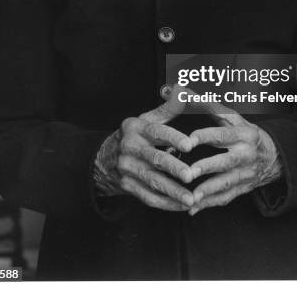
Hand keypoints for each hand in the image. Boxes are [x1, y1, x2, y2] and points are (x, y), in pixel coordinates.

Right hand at [94, 86, 200, 210]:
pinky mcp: (127, 186)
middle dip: (174, 168)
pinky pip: (148, 197)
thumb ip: (168, 107)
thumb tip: (182, 89)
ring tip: (191, 198)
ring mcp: (126, 169)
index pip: (156, 132)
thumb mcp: (147, 118)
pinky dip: (166, 203)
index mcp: (136, 128)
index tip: (190, 144)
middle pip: (155, 159)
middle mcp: (130, 148)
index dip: (173, 138)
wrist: (105, 158)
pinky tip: (182, 206)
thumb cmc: (136, 135)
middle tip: (191, 175)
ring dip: (173, 191)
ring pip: (152, 182)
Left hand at [187, 101, 282, 215]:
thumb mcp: (232, 117)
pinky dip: (209, 204)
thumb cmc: (246, 132)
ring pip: (226, 184)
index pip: (222, 135)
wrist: (274, 156)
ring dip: (207, 191)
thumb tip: (180, 90)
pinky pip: (225, 198)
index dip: (205, 137)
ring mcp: (245, 174)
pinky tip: (192, 208)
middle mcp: (245, 155)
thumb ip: (206, 105)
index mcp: (243, 134)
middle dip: (207, 167)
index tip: (188, 140)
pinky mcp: (243, 189)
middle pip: (225, 162)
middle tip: (188, 172)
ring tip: (190, 197)